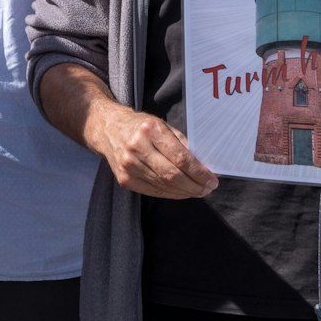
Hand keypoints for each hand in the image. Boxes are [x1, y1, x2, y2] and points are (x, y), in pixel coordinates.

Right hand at [90, 103, 217, 199]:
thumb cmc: (141, 126)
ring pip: (164, 186)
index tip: (212, 180)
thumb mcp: (163, 126)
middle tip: (208, 189)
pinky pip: (153, 191)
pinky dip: (170, 194)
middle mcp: (137, 147)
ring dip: (185, 192)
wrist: (107, 128)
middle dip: (195, 186)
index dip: (199, 173)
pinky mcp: (124, 179)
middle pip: (173, 175)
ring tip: (198, 191)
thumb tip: (205, 166)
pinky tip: (181, 192)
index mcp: (150, 130)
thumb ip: (182, 145)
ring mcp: (128, 165)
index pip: (181, 158)